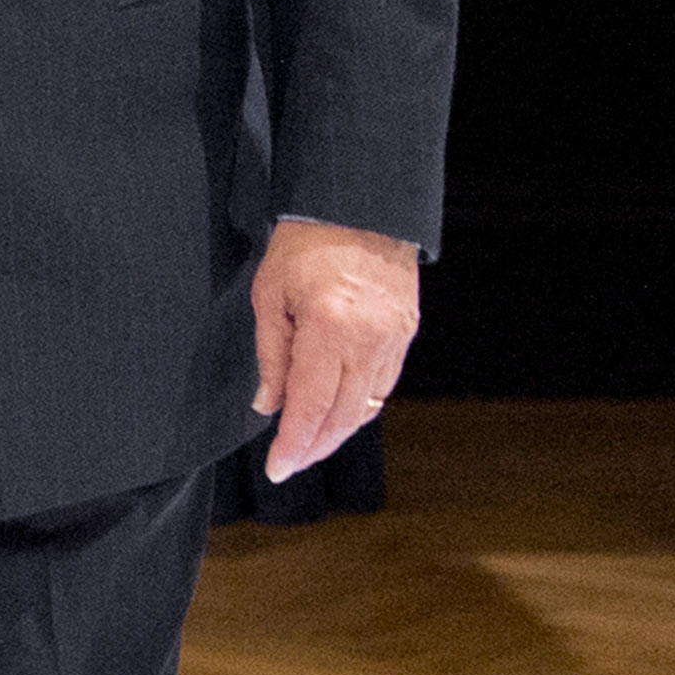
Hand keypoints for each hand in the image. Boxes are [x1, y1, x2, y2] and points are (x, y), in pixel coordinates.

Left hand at [249, 214, 420, 483]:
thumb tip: (269, 405)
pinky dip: (360, 406)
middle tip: (290, 465)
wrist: (360, 206)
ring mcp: (393, 338)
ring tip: (309, 446)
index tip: (277, 468)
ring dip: (338, 432)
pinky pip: (383, 385)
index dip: (293, 444)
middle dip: (315, 447)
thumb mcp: (269, 296)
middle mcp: (369, 340)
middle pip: (343, 416)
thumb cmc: (306, 244)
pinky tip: (339, 414)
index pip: (310, 405)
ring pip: (367, 406)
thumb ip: (271, 356)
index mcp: (330, 328)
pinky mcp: (406, 333)